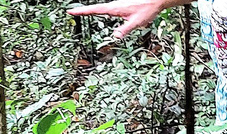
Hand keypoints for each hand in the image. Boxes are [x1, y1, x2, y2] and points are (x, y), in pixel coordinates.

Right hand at [67, 0, 189, 38]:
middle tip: (72, 12)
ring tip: (82, 12)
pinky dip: (103, 11)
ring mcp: (118, 5)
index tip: (71, 11)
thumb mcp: (136, 23)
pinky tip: (104, 14)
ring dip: (92, 10)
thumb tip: (115, 36)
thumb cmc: (147, 9)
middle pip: (96, 8)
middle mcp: (115, 5)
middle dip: (84, 10)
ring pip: (103, 8)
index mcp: (115, 8)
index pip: (95, 10)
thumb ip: (125, 30)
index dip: (82, 11)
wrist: (155, 0)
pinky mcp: (123, 6)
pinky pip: (110, 9)